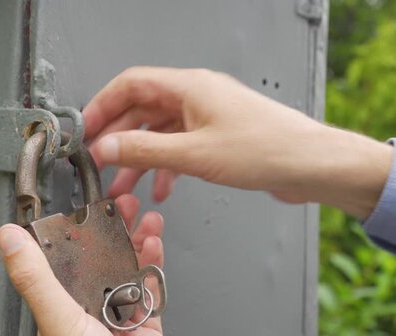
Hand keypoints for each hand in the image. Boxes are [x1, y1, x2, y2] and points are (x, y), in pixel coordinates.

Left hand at [0, 194, 171, 335]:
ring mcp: (118, 325)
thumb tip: (7, 239)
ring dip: (139, 244)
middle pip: (101, 262)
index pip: (66, 260)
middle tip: (125, 205)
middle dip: (115, 230)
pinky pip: (151, 295)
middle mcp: (88, 316)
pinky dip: (156, 270)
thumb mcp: (60, 321)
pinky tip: (156, 251)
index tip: (88, 205)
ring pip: (128, 274)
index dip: (78, 230)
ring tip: (148, 221)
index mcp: (60, 312)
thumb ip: (37, 278)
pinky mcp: (145, 334)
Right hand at [84, 67, 392, 218]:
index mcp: (189, 87)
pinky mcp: (218, 138)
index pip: (130, 85)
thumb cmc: (267, 149)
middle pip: (142, 110)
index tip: (84, 130)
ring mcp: (207, 117)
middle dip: (118, 138)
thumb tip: (105, 147)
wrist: (311, 165)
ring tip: (123, 185)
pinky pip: (180, 148)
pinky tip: (161, 189)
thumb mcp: (194, 154)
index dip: (102, 105)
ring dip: (140, 158)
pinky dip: (166, 167)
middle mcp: (196, 97)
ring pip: (160, 133)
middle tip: (97, 161)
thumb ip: (145, 150)